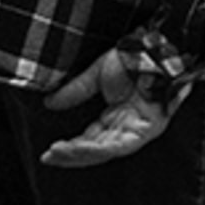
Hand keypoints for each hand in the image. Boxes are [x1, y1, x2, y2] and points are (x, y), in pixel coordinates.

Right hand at [40, 48, 176, 168]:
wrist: (157, 46)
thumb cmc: (135, 56)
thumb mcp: (99, 73)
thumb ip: (76, 90)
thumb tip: (49, 102)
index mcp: (119, 116)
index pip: (91, 140)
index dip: (70, 148)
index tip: (48, 153)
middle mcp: (130, 126)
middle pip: (97, 150)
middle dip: (71, 156)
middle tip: (47, 157)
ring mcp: (141, 129)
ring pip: (105, 151)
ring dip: (79, 154)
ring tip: (56, 153)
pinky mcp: (148, 129)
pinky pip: (119, 146)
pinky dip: (96, 149)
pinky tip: (77, 148)